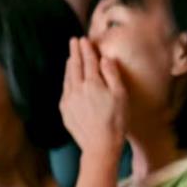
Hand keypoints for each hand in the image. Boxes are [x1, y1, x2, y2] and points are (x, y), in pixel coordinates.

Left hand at [60, 36, 127, 156]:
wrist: (100, 146)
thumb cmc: (115, 121)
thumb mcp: (120, 96)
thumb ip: (112, 75)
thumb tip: (105, 59)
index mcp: (92, 84)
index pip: (88, 61)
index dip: (86, 49)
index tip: (83, 39)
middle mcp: (77, 89)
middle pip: (74, 66)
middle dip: (74, 52)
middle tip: (73, 41)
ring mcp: (68, 100)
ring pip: (67, 78)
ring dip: (69, 65)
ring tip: (71, 58)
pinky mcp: (65, 111)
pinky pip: (65, 90)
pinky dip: (67, 81)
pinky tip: (69, 80)